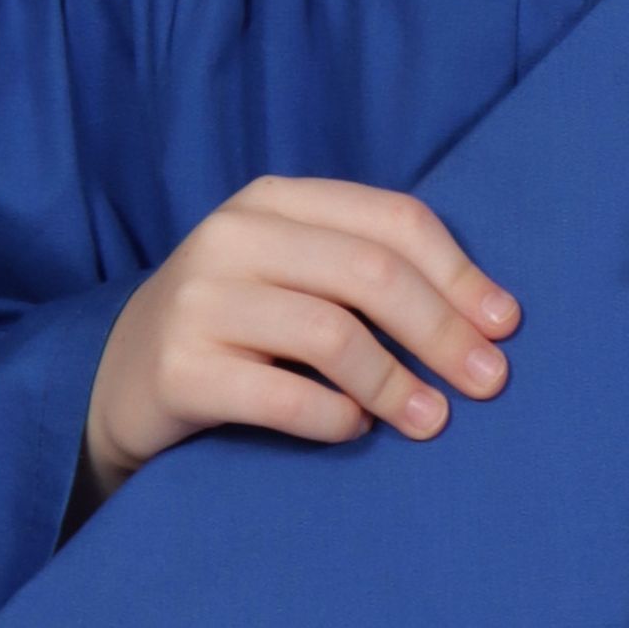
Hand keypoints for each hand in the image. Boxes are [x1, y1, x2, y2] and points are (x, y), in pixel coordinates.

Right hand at [72, 176, 521, 511]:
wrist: (123, 377)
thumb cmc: (239, 321)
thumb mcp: (295, 270)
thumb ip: (366, 269)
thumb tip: (486, 315)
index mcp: (276, 199)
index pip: (390, 218)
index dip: (458, 271)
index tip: (505, 323)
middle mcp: (235, 234)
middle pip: (369, 273)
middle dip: (441, 329)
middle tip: (489, 381)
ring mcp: (201, 299)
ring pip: (330, 333)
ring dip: (395, 382)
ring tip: (432, 418)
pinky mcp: (180, 367)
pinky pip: (280, 394)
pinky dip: (332, 415)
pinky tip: (355, 429)